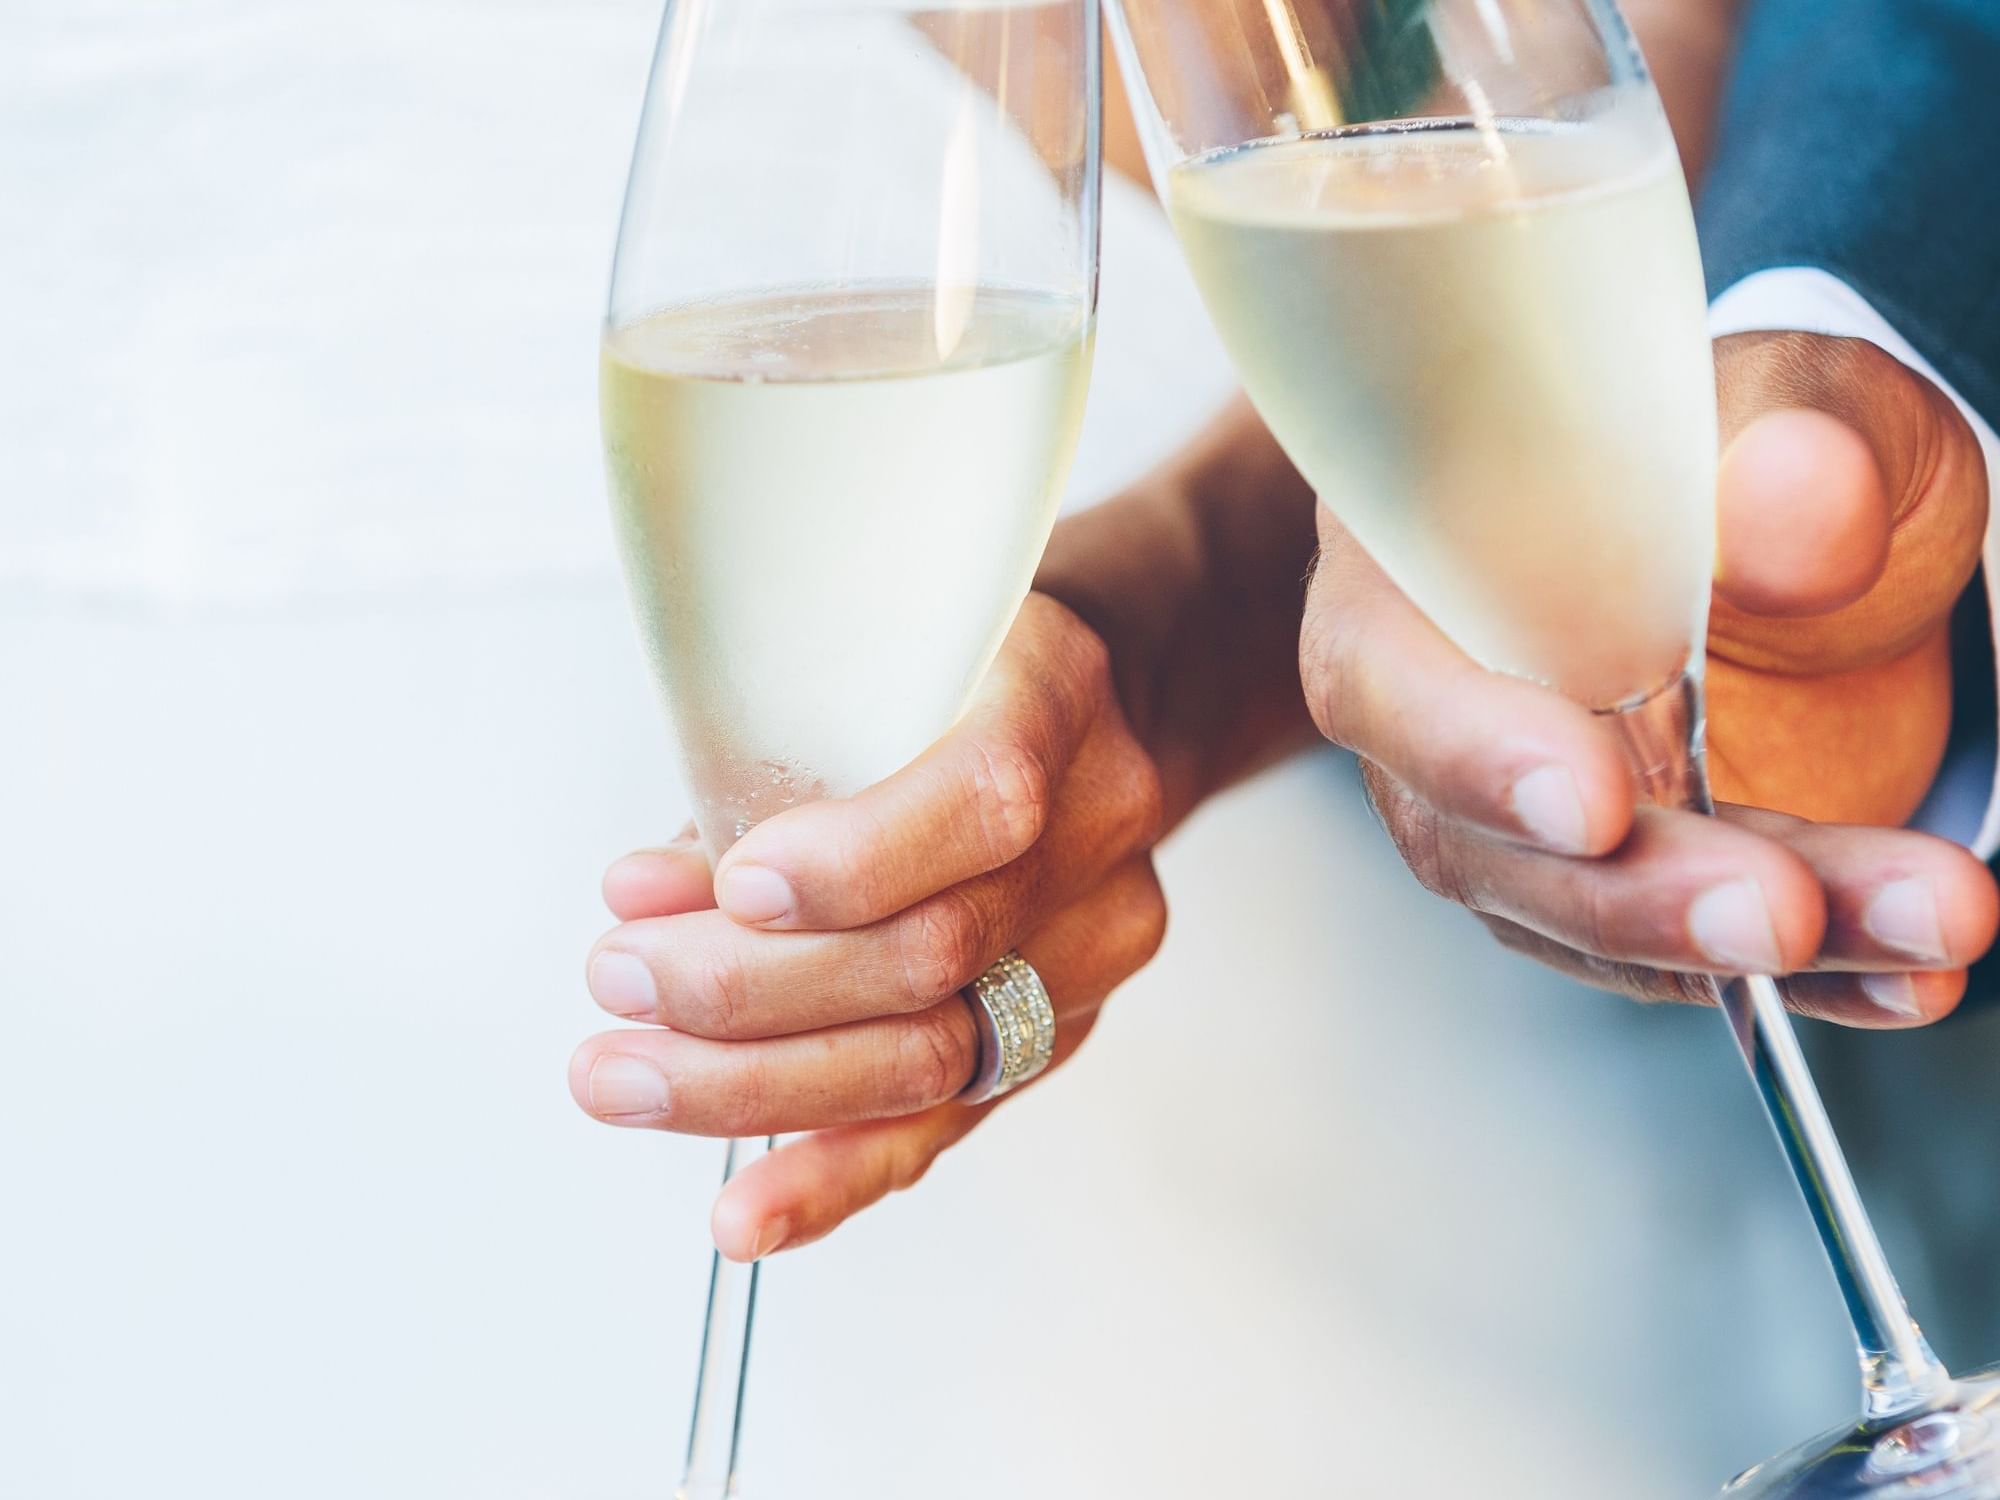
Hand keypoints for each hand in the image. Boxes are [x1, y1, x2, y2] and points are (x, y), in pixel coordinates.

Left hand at [570, 595, 1165, 1260]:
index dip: (856, 862)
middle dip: (750, 985)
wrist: (1085, 719)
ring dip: (755, 1084)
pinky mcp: (1053, 1037)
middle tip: (619, 977)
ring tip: (625, 1077)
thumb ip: (769, 769)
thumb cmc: (942, 676)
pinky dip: (834, 1176)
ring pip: (932, 1058)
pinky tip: (747, 1216)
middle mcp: (1097, 837)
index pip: (983, 804)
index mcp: (1054, 700)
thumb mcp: (865, 664)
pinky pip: (945, 1128)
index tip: (731, 887)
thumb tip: (643, 899)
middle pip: (936, 954)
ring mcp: (1088, 952)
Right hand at [1303, 332, 1998, 1023]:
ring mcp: (1510, 802)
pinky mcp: (1606, 873)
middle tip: (1779, 916)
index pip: (1381, 668)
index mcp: (1412, 552)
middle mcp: (1436, 695)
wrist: (1801, 519)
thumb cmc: (1756, 428)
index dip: (1467, 748)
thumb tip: (1793, 511)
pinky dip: (1800, 971)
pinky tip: (1906, 970)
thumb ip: (1794, 436)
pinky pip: (1674, 950)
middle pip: (1472, 837)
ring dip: (1737, 945)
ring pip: (1574, 913)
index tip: (1599, 802)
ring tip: (1921, 934)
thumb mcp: (1798, 397)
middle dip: (1631, 894)